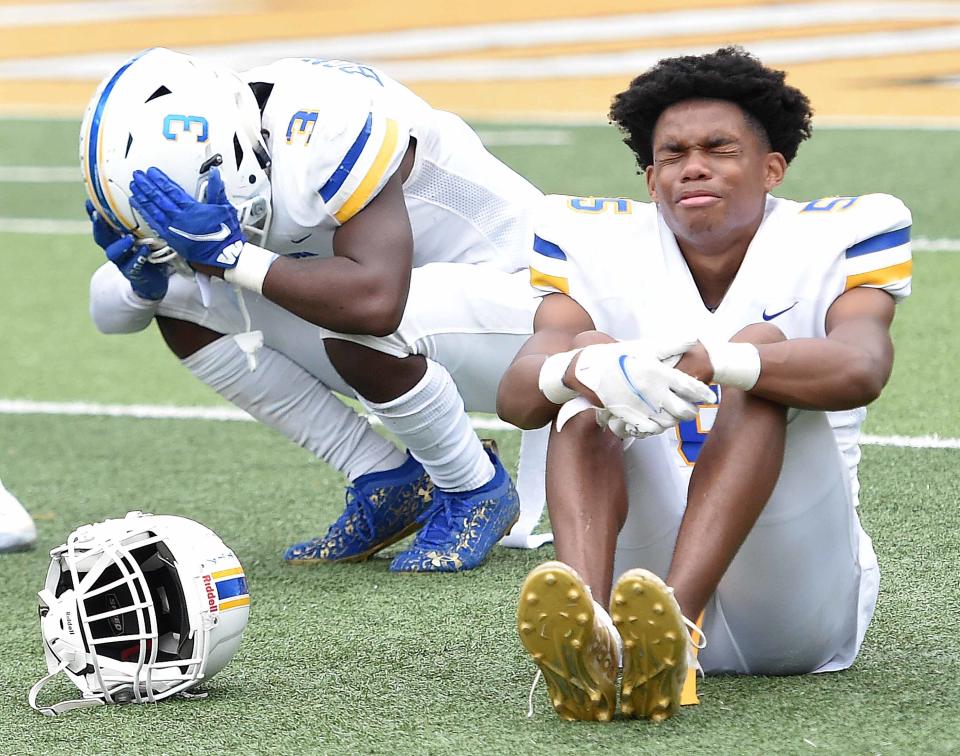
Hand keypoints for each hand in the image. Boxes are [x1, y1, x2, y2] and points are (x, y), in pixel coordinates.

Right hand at [86, 200, 168, 300]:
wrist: (156, 280)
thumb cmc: (152, 251)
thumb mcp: (147, 233)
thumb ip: (143, 219)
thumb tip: (146, 194)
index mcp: (116, 237)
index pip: (102, 223)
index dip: (94, 213)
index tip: (89, 200)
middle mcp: (116, 249)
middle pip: (101, 237)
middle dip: (98, 225)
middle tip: (97, 214)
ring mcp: (123, 262)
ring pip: (113, 253)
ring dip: (120, 244)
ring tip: (129, 237)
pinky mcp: (133, 273)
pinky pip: (133, 265)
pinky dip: (138, 257)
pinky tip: (144, 249)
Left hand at [129, 167, 245, 268]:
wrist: (222, 256)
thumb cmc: (225, 235)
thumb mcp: (224, 209)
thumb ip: (216, 190)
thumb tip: (214, 174)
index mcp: (192, 209)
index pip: (171, 190)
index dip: (160, 180)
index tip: (151, 172)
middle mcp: (180, 218)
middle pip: (159, 198)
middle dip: (147, 185)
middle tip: (138, 176)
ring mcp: (173, 229)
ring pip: (153, 210)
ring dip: (142, 197)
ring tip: (134, 187)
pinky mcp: (171, 238)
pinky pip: (154, 223)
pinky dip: (144, 213)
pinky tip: (138, 206)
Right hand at [573, 339, 715, 436]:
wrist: (589, 369)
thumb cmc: (619, 356)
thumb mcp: (645, 347)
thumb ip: (672, 345)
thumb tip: (694, 339)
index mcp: (659, 373)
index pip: (690, 388)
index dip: (704, 395)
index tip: (710, 398)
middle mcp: (652, 392)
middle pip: (683, 410)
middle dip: (691, 411)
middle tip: (693, 408)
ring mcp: (641, 406)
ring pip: (669, 423)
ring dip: (675, 421)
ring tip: (676, 415)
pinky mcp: (629, 416)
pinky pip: (650, 429)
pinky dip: (657, 428)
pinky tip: (657, 421)